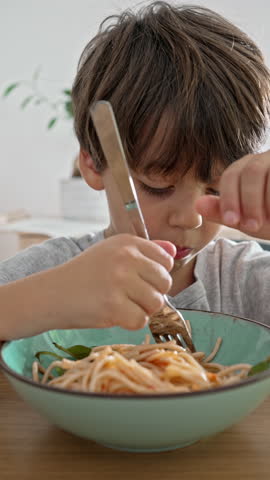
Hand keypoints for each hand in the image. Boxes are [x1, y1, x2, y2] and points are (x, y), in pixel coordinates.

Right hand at [56, 234, 175, 330]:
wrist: (52, 293)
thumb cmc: (85, 275)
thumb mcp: (113, 253)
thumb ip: (146, 251)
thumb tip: (174, 252)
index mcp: (128, 242)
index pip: (165, 260)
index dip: (156, 275)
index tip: (139, 280)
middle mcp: (126, 257)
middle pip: (165, 282)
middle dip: (152, 294)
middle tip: (131, 297)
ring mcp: (119, 281)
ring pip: (156, 302)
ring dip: (142, 309)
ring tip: (122, 305)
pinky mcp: (113, 305)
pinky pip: (141, 320)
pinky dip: (130, 322)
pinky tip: (114, 314)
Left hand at [196, 151, 269, 239]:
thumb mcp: (248, 220)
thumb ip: (223, 213)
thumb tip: (197, 204)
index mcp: (248, 169)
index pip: (231, 175)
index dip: (228, 198)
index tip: (232, 221)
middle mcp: (266, 158)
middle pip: (251, 170)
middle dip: (248, 200)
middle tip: (251, 226)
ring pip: (266, 171)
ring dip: (265, 201)